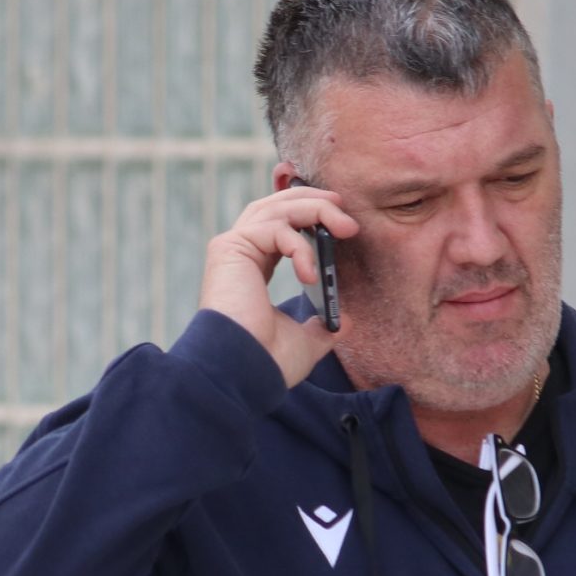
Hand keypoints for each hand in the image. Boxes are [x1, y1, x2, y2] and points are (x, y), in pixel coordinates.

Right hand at [202, 186, 358, 386]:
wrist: (242, 374)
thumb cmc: (266, 361)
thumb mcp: (304, 341)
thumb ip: (321, 327)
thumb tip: (344, 322)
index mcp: (252, 268)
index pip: (279, 224)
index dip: (309, 214)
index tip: (340, 222)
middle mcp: (239, 253)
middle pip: (277, 205)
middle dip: (315, 201)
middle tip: (345, 212)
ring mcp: (232, 248)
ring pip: (277, 208)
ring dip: (316, 210)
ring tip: (345, 228)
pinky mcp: (230, 248)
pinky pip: (274, 228)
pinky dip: (300, 246)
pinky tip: (310, 274)